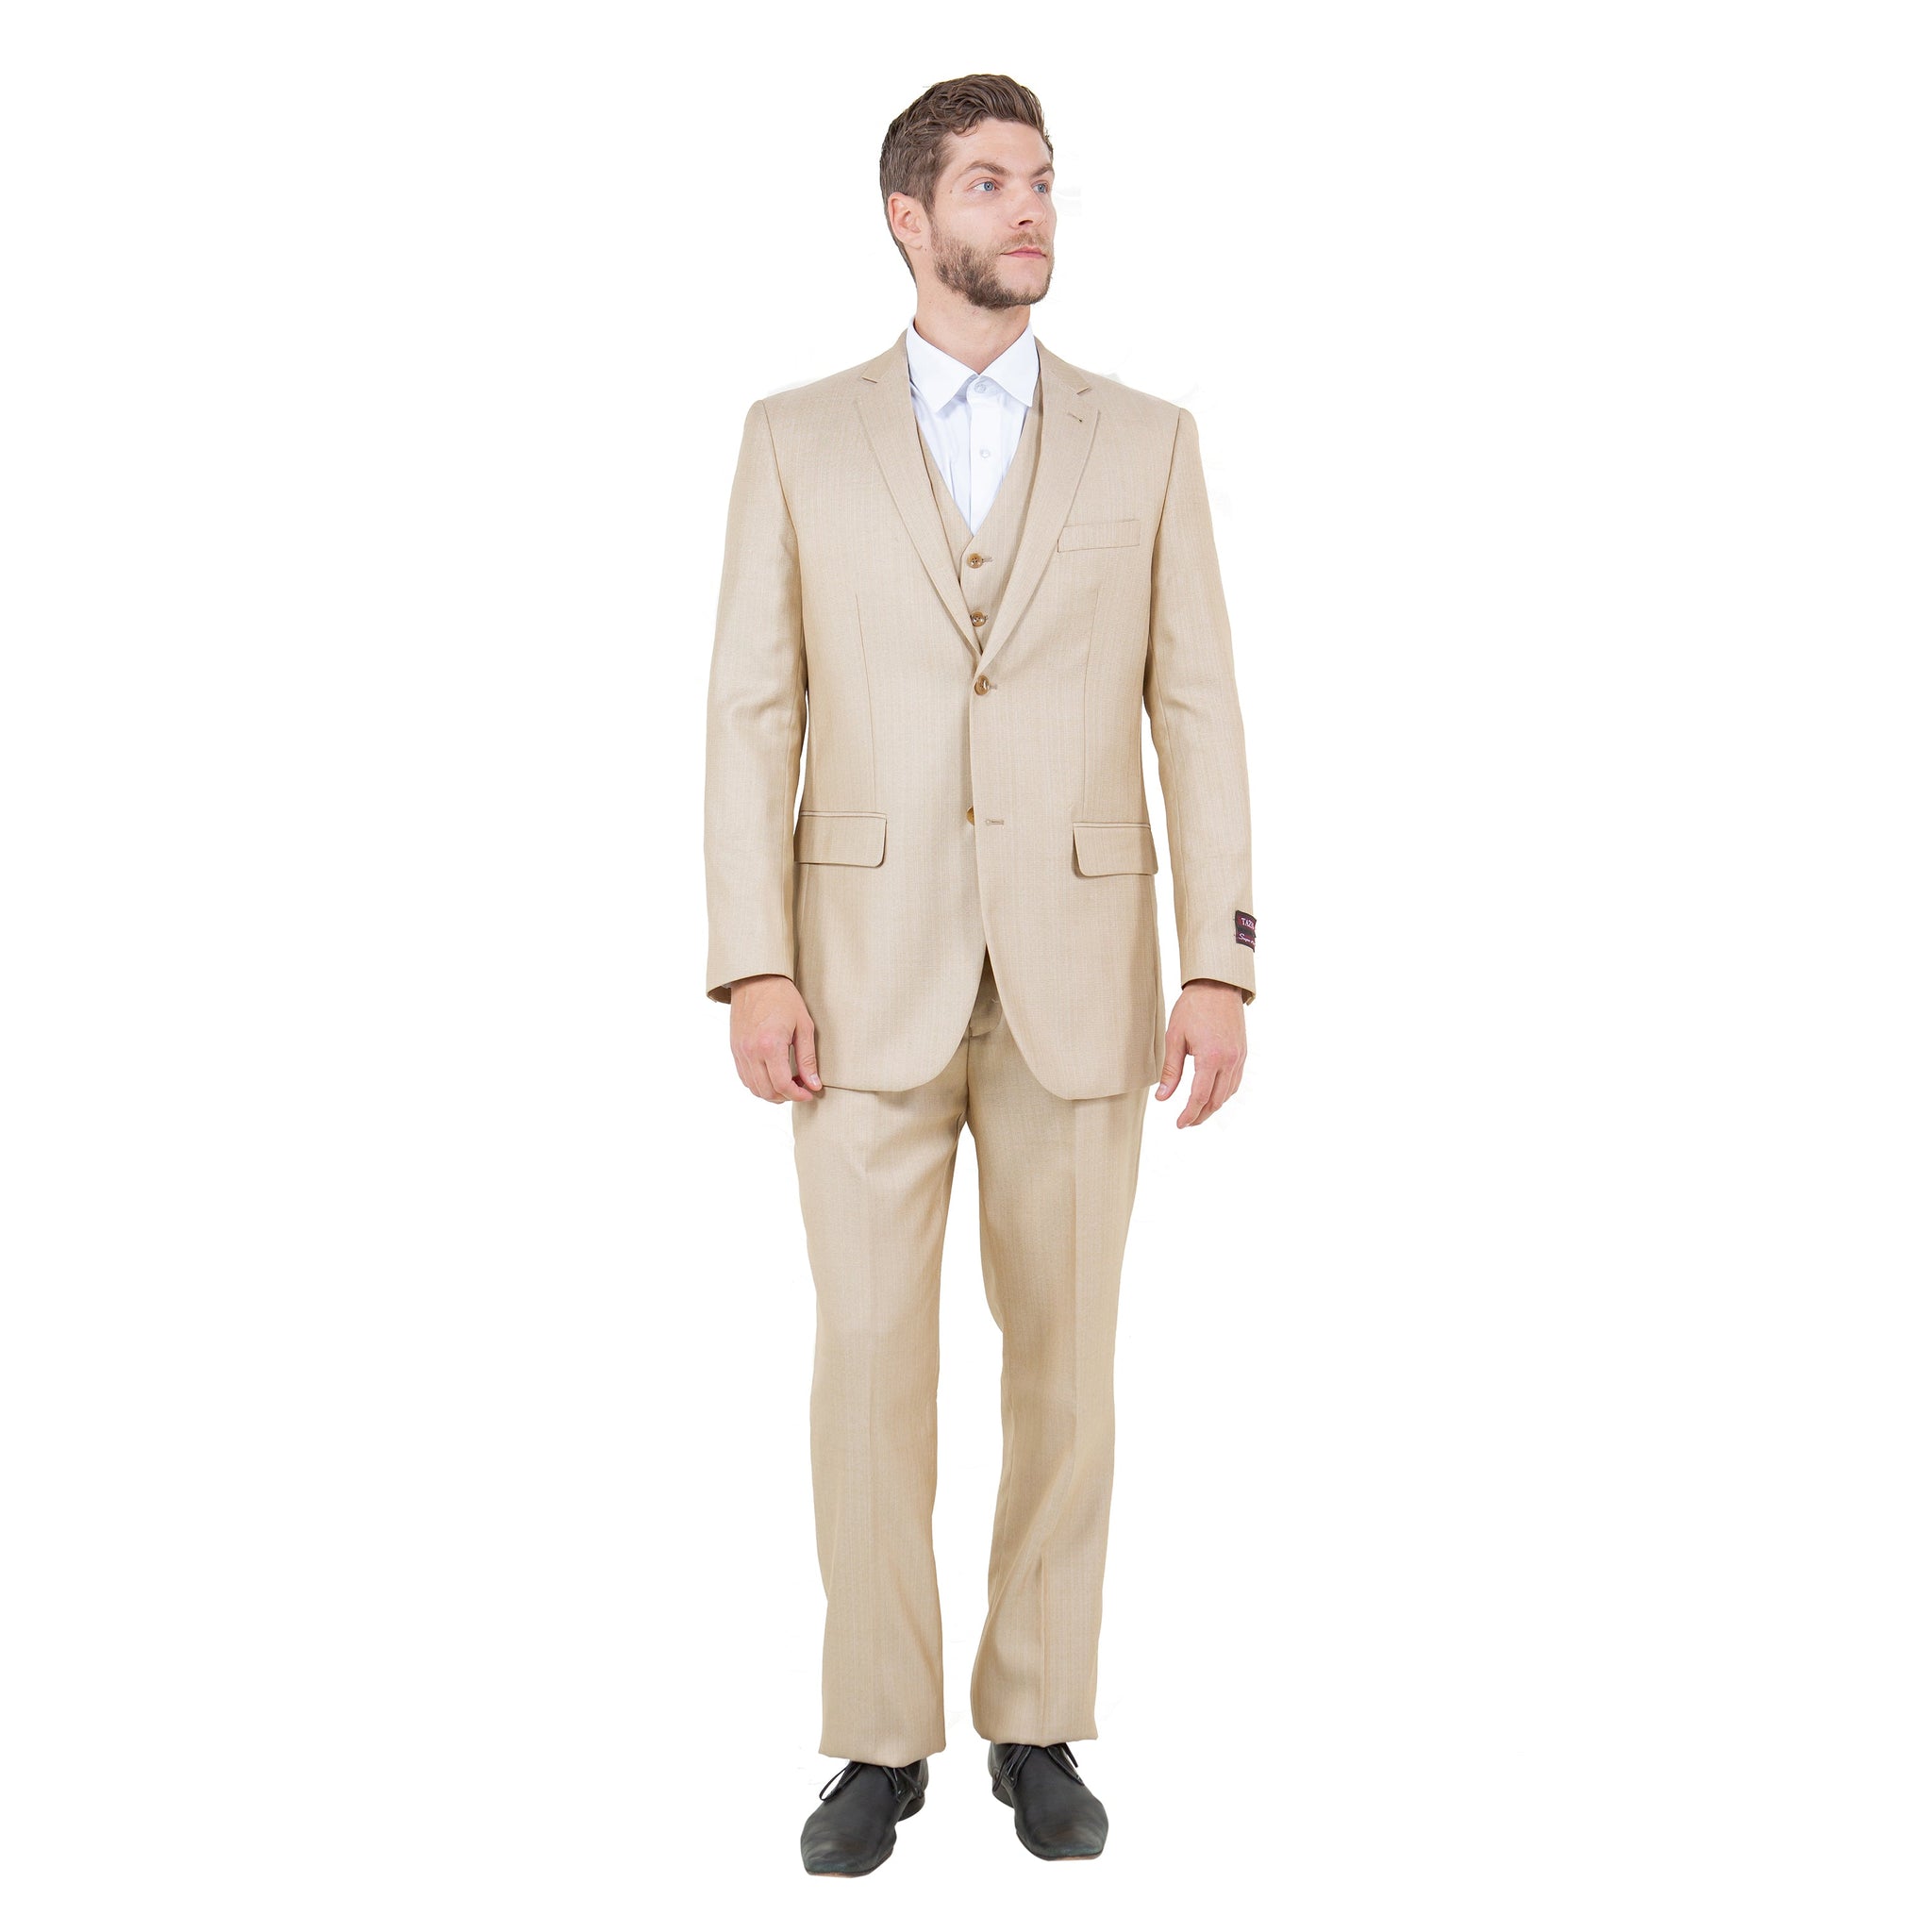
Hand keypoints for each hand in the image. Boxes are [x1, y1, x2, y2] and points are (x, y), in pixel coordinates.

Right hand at [728, 975, 822, 1102]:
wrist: (756, 980)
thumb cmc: (782, 998)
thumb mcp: (803, 1026)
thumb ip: (808, 1059)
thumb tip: (814, 1084)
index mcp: (770, 1045)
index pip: (782, 1085)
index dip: (798, 1095)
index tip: (809, 1093)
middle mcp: (751, 1051)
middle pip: (767, 1091)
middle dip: (786, 1096)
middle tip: (801, 1088)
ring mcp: (740, 1051)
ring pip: (754, 1088)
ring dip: (772, 1093)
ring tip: (788, 1083)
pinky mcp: (735, 1049)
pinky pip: (745, 1077)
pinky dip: (759, 1084)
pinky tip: (773, 1076)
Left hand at [1154, 979, 1246, 1126]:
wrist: (1217, 985)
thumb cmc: (1193, 1008)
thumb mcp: (1174, 1038)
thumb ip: (1171, 1071)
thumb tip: (1162, 1098)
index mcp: (1211, 1058)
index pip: (1199, 1097)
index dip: (1189, 1115)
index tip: (1179, 1124)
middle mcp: (1229, 1061)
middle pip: (1216, 1100)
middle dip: (1200, 1115)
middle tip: (1186, 1123)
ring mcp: (1239, 1057)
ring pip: (1228, 1094)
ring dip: (1213, 1107)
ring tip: (1197, 1112)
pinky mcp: (1243, 1053)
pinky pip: (1235, 1081)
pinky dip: (1224, 1093)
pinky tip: (1212, 1095)